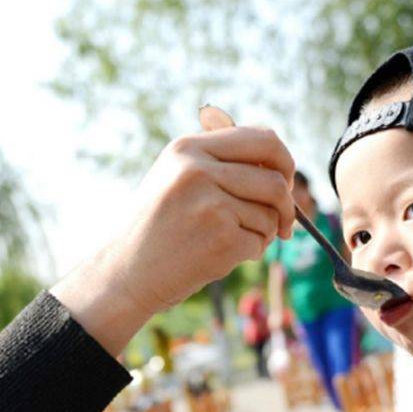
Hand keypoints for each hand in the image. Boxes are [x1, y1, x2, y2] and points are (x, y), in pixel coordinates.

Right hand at [52, 126, 294, 354]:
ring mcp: (211, 204)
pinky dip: (250, 253)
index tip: (282, 181)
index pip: (263, 139)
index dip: (282, 162)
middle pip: (275, 180)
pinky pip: (260, 243)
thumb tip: (274, 152)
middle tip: (284, 221)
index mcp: (189, 148)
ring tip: (231, 241)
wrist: (126, 272)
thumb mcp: (174, 177)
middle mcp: (199, 170)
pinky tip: (221, 256)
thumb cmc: (155, 226)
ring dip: (263, 233)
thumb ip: (218, 159)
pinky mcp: (221, 239)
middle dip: (286, 204)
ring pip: (271, 215)